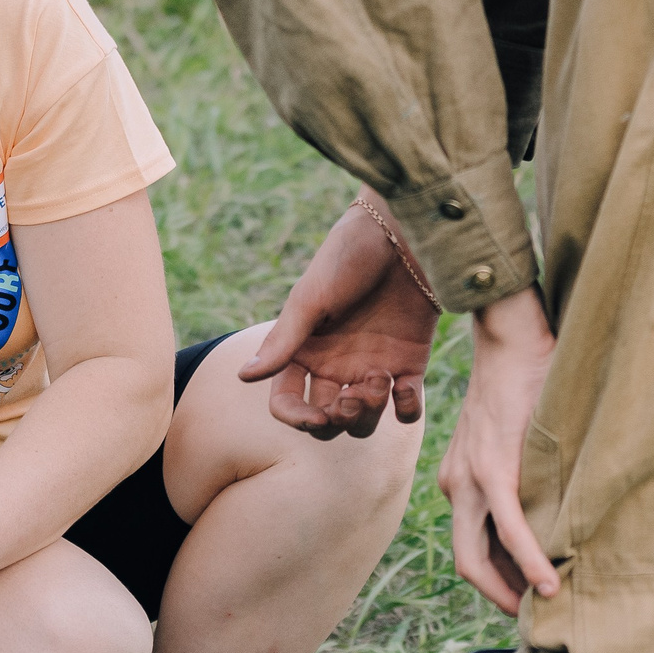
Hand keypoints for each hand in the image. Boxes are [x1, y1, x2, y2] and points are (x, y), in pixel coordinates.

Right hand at [238, 196, 439, 438]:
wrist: (402, 233)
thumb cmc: (348, 257)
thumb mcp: (311, 298)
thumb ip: (283, 340)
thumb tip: (243, 376)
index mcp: (304, 351)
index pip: (287, 401)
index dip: (297, 418)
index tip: (317, 416)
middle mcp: (334, 365)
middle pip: (327, 420)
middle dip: (337, 420)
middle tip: (352, 398)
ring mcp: (372, 366)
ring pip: (364, 420)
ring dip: (369, 414)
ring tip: (380, 380)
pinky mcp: (409, 363)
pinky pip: (406, 407)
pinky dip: (407, 409)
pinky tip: (405, 387)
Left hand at [436, 288, 558, 615]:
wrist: (511, 340)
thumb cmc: (523, 386)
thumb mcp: (515, 442)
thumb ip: (525, 479)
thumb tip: (557, 512)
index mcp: (459, 481)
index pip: (471, 546)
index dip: (495, 580)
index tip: (523, 601)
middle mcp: (456, 485)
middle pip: (467, 562)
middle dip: (495, 597)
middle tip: (529, 621)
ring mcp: (469, 478)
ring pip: (477, 554)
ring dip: (509, 589)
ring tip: (541, 612)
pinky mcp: (492, 466)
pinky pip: (509, 526)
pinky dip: (527, 559)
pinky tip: (548, 584)